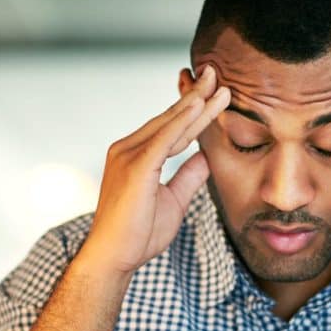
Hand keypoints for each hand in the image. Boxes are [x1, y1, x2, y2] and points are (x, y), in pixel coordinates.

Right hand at [78, 66, 230, 276]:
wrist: (113, 258)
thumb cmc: (139, 234)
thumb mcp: (174, 201)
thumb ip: (188, 177)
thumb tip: (206, 157)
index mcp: (137, 156)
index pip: (173, 128)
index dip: (195, 110)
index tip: (215, 92)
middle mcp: (128, 149)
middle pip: (170, 118)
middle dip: (196, 96)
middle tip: (216, 73)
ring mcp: (128, 155)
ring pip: (169, 124)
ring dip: (195, 103)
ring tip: (217, 83)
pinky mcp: (135, 167)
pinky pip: (163, 139)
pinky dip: (181, 121)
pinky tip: (198, 106)